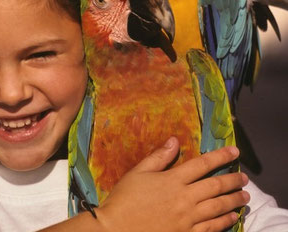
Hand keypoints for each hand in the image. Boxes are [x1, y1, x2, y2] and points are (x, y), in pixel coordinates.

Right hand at [96, 137, 248, 231]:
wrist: (116, 229)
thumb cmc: (125, 198)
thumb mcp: (138, 172)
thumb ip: (159, 156)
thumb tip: (175, 140)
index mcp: (173, 179)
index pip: (202, 164)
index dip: (221, 156)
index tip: (234, 151)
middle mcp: (184, 198)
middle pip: (215, 186)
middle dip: (232, 180)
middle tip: (244, 178)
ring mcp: (187, 218)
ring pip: (217, 207)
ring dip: (233, 201)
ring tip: (245, 196)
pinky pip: (211, 228)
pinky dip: (224, 222)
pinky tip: (232, 218)